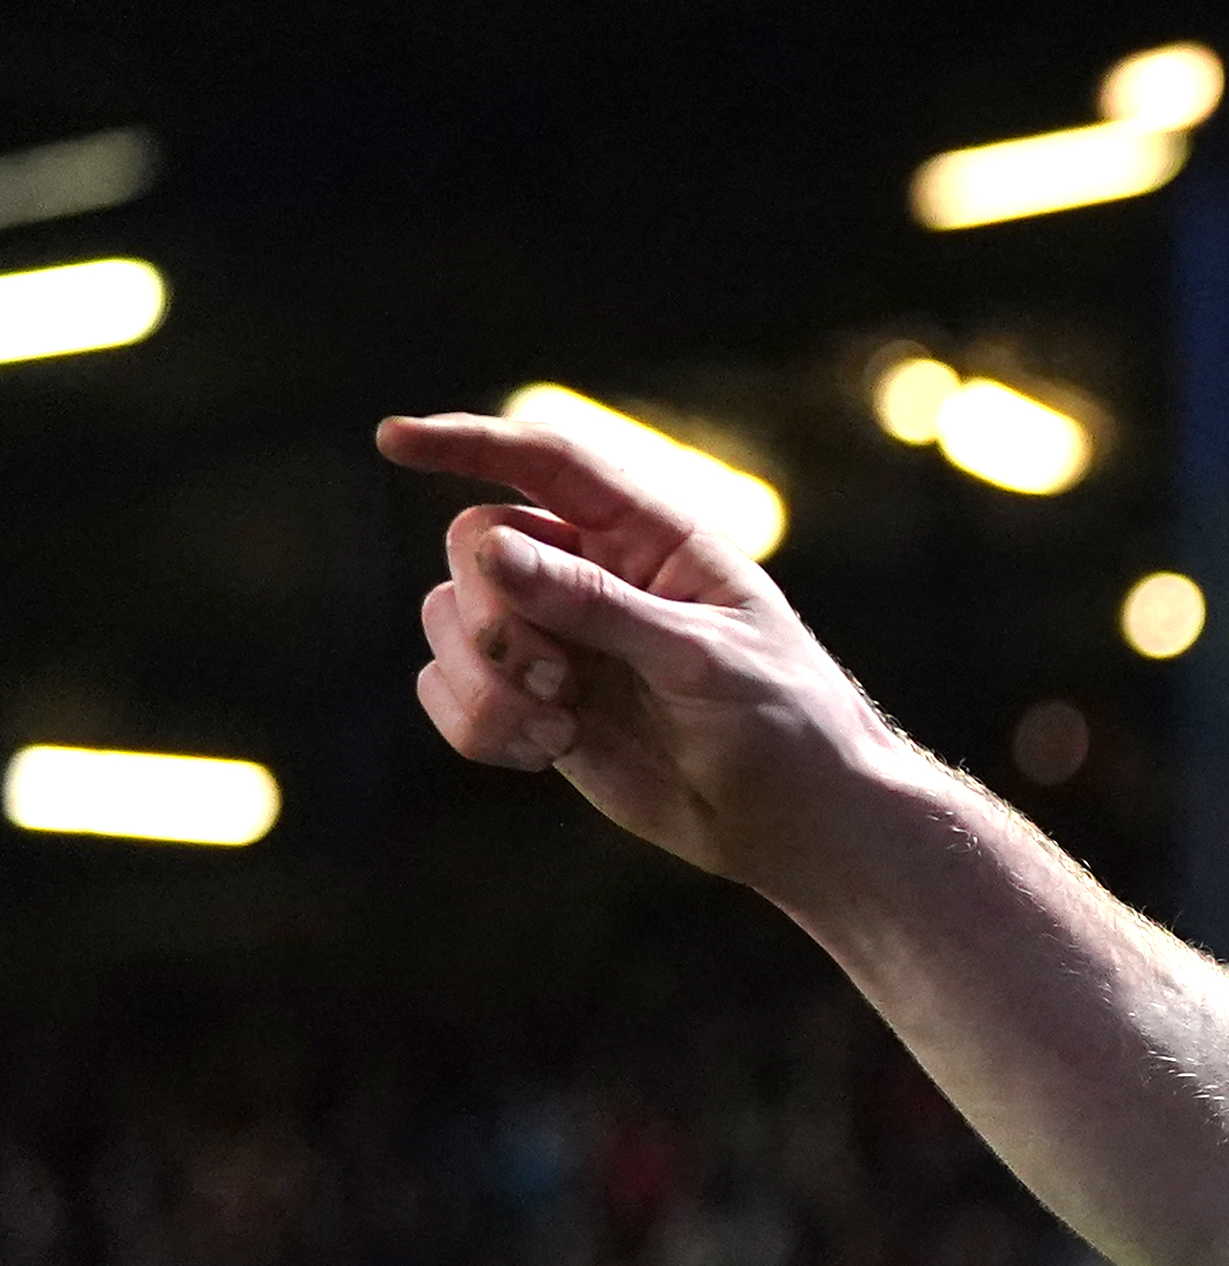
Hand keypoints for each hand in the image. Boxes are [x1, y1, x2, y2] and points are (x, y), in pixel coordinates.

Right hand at [377, 409, 899, 889]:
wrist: (797, 824)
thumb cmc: (783, 725)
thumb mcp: (702, 659)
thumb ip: (598, 605)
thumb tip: (491, 548)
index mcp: (653, 536)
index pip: (548, 462)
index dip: (468, 442)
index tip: (394, 441)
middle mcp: (595, 573)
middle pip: (475, 544)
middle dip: (494, 613)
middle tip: (559, 680)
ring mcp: (559, 638)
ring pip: (448, 618)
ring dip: (485, 680)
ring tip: (559, 730)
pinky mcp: (537, 702)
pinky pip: (448, 688)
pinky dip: (475, 723)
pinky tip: (542, 754)